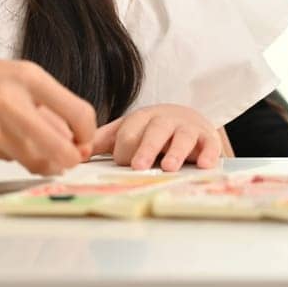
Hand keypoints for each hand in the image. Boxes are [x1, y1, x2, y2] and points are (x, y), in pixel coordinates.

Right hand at [0, 36, 96, 174]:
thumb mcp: (9, 75)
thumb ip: (39, 104)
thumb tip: (70, 137)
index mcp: (28, 76)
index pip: (80, 114)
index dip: (87, 135)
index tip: (80, 140)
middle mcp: (15, 101)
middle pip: (64, 150)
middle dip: (70, 161)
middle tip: (66, 160)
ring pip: (37, 161)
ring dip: (43, 164)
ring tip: (34, 153)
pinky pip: (7, 159)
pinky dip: (10, 156)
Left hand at [89, 104, 221, 170]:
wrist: (187, 119)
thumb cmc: (151, 131)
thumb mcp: (127, 131)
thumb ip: (104, 141)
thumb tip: (76, 152)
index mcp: (140, 119)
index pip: (129, 132)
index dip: (124, 149)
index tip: (123, 164)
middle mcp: (164, 121)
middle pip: (154, 131)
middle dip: (145, 148)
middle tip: (138, 166)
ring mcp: (188, 128)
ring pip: (182, 137)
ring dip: (175, 152)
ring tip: (169, 167)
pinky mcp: (208, 138)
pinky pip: (210, 144)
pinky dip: (209, 153)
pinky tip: (205, 165)